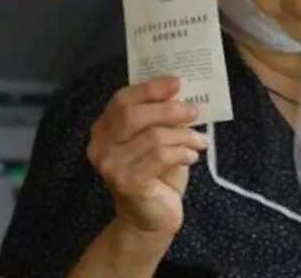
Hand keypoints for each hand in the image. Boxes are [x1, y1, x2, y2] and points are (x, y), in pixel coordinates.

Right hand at [87, 76, 207, 235]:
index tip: (177, 82)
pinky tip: (193, 156)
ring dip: (184, 136)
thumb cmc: (157, 171)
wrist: (149, 217)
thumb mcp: (158, 137)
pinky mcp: (126, 182)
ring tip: (201, 141)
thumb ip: (162, 116)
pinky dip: (182, 152)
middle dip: (169, 110)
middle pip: (132, 115)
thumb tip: (180, 91)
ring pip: (152, 137)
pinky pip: (160, 157)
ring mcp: (110, 165)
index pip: (122, 99)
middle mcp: (100, 145)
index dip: (150, 88)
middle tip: (194, 112)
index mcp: (104, 128)